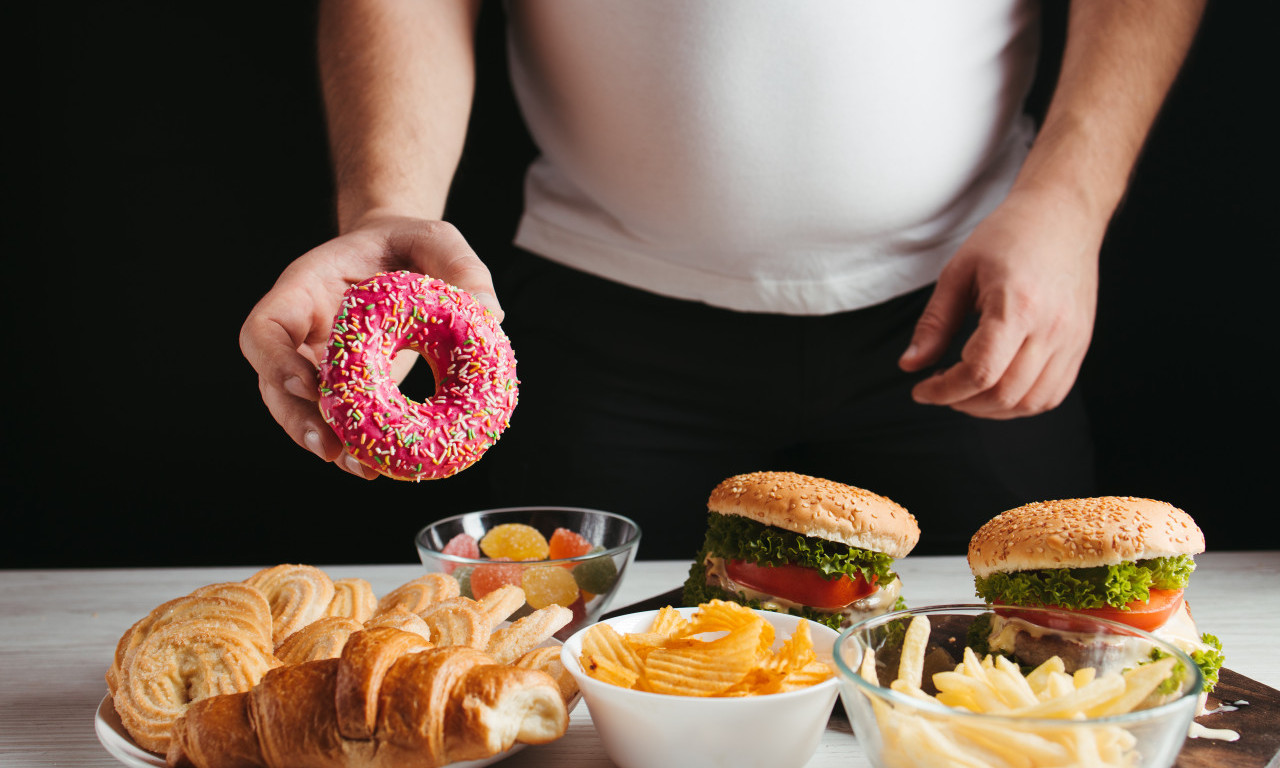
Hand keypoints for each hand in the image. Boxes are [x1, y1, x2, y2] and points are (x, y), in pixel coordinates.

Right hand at [239, 214, 501, 476]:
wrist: (403, 256)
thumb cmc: (411, 243)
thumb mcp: (439, 239)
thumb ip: (461, 267)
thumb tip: (492, 315)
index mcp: (308, 288)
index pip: (266, 327)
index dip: (276, 361)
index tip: (309, 386)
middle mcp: (304, 330)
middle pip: (274, 383)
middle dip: (297, 420)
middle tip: (331, 449)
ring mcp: (318, 361)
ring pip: (300, 410)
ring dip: (325, 442)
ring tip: (360, 468)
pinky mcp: (345, 384)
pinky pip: (338, 417)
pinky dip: (353, 442)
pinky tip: (377, 464)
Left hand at [898, 187, 1102, 419]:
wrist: (1063, 214)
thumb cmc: (1009, 235)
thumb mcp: (958, 272)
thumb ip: (934, 324)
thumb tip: (910, 365)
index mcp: (1017, 306)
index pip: (979, 372)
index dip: (944, 390)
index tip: (922, 389)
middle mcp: (1051, 328)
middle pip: (1004, 394)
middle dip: (963, 403)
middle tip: (940, 390)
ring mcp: (1071, 339)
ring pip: (1031, 403)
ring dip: (992, 410)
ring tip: (966, 391)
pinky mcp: (1081, 344)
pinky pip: (1053, 393)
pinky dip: (1021, 404)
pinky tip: (997, 389)